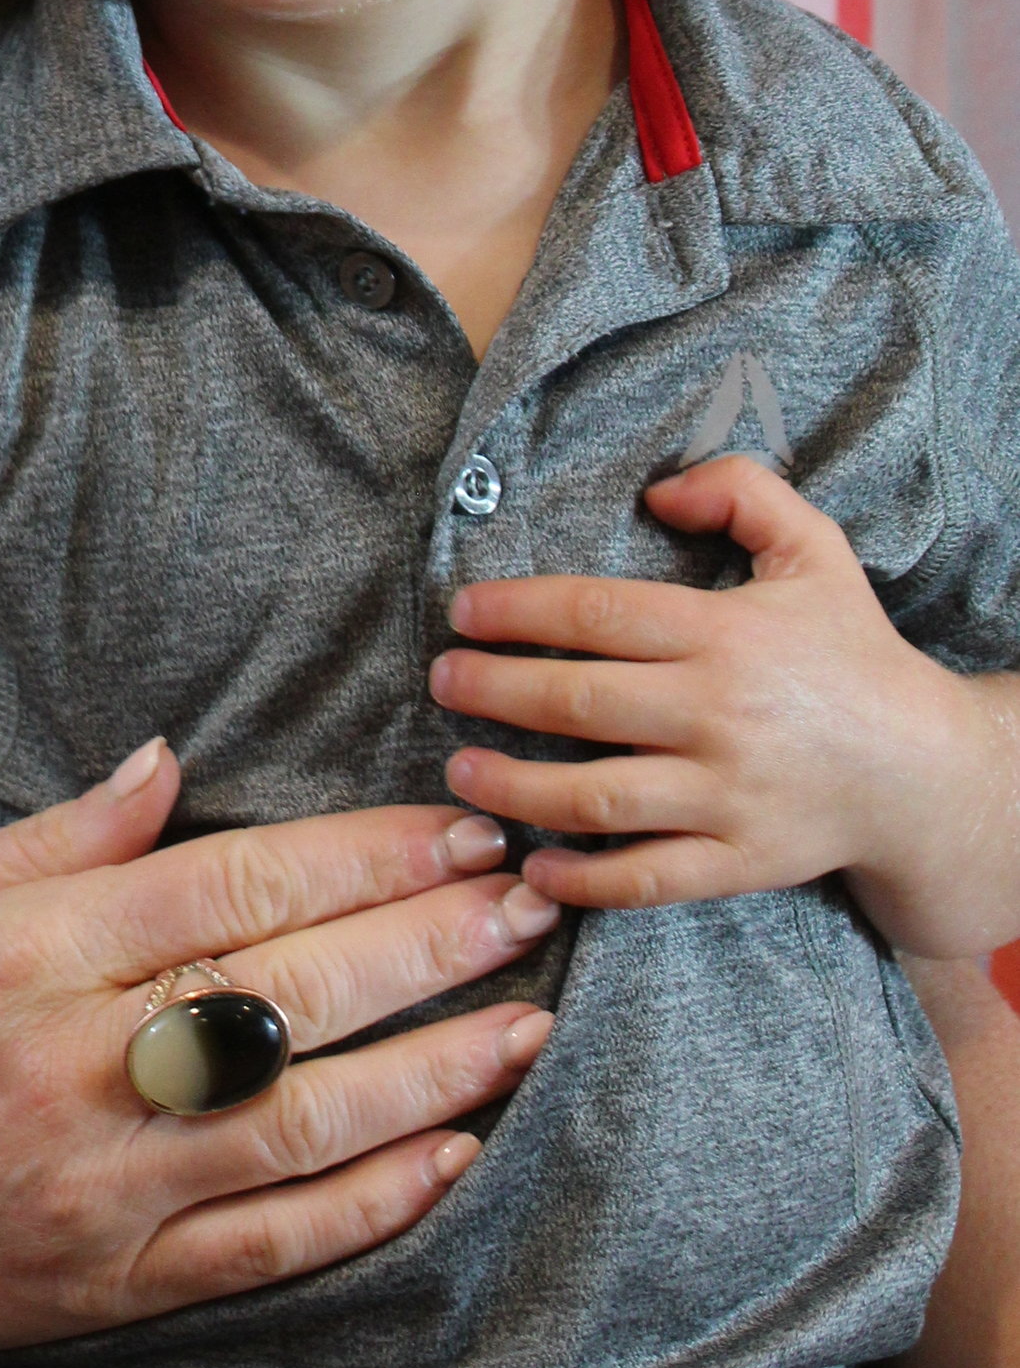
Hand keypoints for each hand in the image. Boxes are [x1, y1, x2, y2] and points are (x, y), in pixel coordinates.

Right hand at [0, 743, 559, 1358]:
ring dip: (432, 1071)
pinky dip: (372, 1204)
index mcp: (33, 949)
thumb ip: (61, 834)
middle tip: (529, 896)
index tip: (455, 825)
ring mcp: (106, 1182)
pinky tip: (453, 1156)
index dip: (362, 855)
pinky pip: (273, 1244)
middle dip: (428, 941)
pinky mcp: (120, 1281)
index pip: (234, 886)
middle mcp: (79, 1061)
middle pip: (290, 991)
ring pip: (304, 1122)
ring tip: (527, 1020)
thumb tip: (171, 757)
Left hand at [428, 456, 1019, 951]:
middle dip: (492, 692)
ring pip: (597, 797)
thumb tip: (658, 488)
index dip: (516, 611)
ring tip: (460, 770)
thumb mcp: (814, 548)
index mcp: (724, 634)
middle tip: (442, 683)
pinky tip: (534, 865)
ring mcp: (727, 797)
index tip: (462, 613)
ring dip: (514, 787)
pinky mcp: (739, 862)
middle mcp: (718, 715)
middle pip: (577, 703)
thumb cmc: (854, 653)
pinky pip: (646, 878)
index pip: (595, 615)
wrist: (926, 771)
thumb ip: (741, 489)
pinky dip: (584, 879)